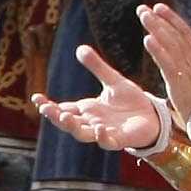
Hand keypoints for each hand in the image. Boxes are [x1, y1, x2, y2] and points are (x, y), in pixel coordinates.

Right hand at [36, 44, 176, 154]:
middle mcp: (92, 122)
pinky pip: (107, 142)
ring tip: (65, 117)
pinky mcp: (120, 140)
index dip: (48, 106)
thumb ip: (97, 67)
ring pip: (82, 134)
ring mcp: (104, 132)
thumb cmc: (132, 102)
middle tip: (46, 108)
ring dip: (73, 128)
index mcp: (88, 110)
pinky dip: (101, 138)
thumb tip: (80, 47)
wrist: (154, 116)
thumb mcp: (113, 81)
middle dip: (55, 117)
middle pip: (68, 123)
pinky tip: (99, 128)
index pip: (63, 109)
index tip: (36, 98)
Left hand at [136, 2, 190, 121]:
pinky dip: (157, 50)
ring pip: (170, 43)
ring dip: (156, 28)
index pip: (185, 31)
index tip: (159, 7)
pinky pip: (167, 62)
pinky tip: (147, 39)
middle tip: (143, 8)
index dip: (171, 18)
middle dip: (159, 19)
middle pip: (175, 34)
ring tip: (143, 16)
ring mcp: (188, 68)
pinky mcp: (179, 81)